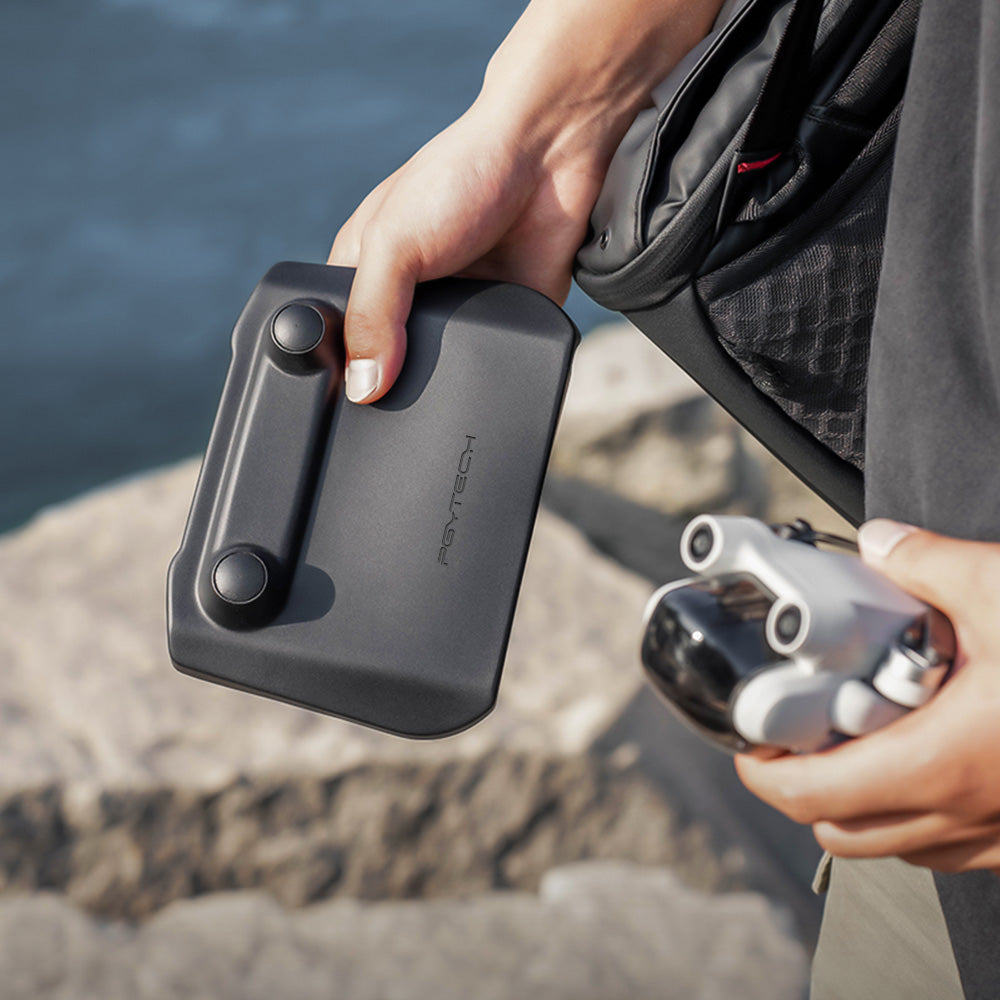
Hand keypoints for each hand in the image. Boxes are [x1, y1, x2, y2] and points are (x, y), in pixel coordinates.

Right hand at [328, 0, 724, 402]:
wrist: (549, 155)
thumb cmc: (461, 173)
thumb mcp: (395, 241)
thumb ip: (373, 315)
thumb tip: (362, 388)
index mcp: (367, 269)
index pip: (338, 335)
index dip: (337, 368)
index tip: (342, 401)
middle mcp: (410, 295)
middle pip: (388, 363)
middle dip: (392, 385)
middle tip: (393, 413)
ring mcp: (459, 310)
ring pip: (440, 373)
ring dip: (442, 386)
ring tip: (439, 401)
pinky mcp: (506, 321)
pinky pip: (493, 364)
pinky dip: (489, 376)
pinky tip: (483, 382)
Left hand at [736, 519, 999, 874]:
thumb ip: (928, 565)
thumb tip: (880, 543)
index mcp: (940, 763)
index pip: (810, 795)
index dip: (760, 771)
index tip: (747, 739)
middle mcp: (964, 816)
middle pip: (838, 831)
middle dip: (801, 788)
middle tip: (796, 735)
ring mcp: (999, 837)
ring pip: (892, 847)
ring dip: (855, 804)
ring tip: (853, 744)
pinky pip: (947, 848)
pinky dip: (912, 816)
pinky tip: (922, 761)